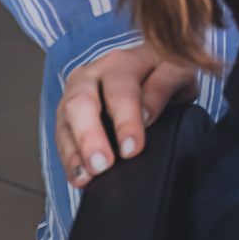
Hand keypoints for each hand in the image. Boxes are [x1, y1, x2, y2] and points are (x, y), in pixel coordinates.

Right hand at [57, 43, 197, 188]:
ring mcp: (75, 95)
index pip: (120, 92)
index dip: (125, 121)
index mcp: (121, 62)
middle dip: (89, 137)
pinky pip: (62, 137)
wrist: (152, 67)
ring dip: (74, 152)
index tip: (132, 148)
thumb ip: (163, 86)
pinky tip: (80, 177)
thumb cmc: (164, 71)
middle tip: (102, 164)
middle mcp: (91, 75)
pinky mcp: (67, 115)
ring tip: (86, 176)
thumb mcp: (177, 71)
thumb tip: (146, 115)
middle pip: (81, 104)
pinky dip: (69, 159)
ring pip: (65, 122)